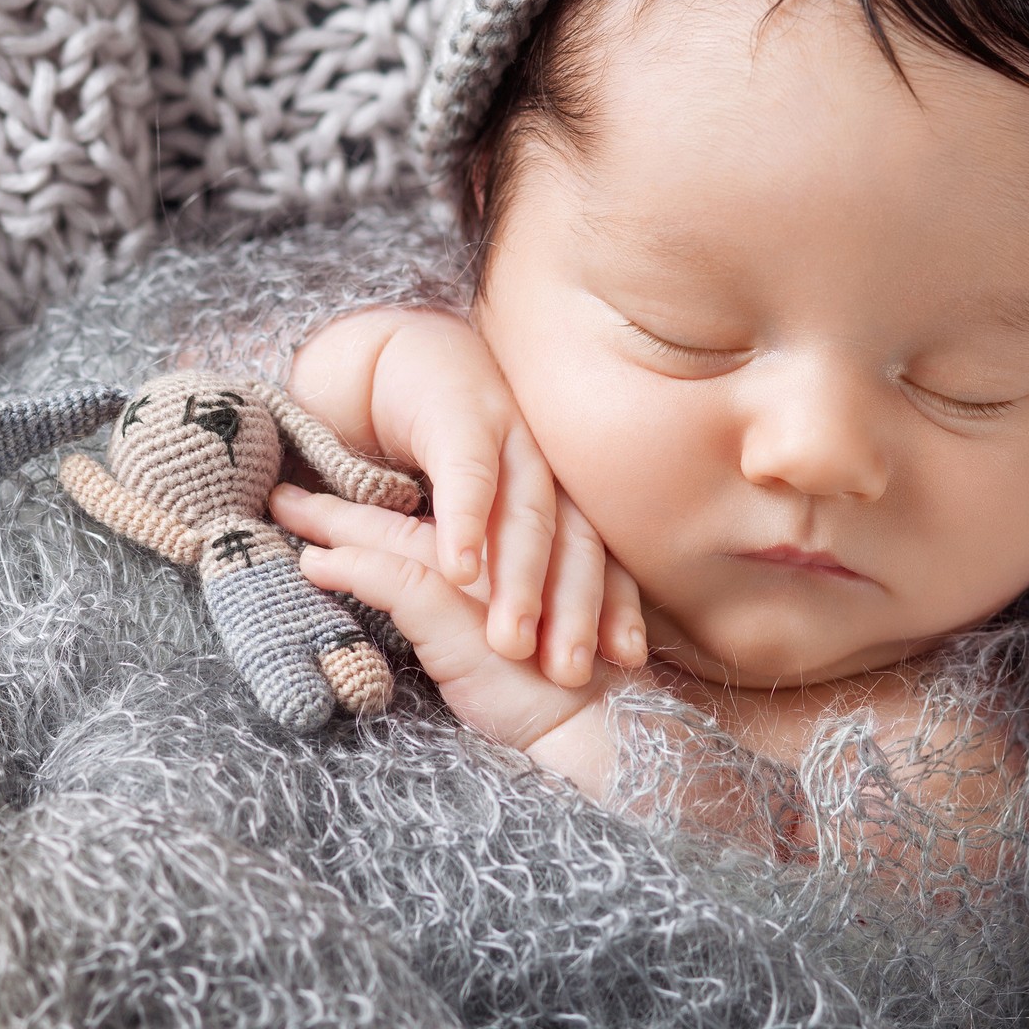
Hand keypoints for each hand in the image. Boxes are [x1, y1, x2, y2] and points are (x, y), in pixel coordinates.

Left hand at [271, 481, 632, 798]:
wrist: (591, 725)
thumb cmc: (544, 691)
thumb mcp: (490, 644)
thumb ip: (452, 612)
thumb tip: (402, 601)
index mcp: (492, 554)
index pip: (417, 521)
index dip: (367, 506)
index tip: (317, 494)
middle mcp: (484, 554)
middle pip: (396, 517)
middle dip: (335, 503)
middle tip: (281, 489)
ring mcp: (473, 580)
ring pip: (391, 537)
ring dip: (333, 524)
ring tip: (284, 511)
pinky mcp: (460, 614)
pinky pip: (396, 579)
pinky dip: (352, 568)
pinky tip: (313, 562)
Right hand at [287, 308, 648, 686]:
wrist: (404, 356)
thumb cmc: (452, 448)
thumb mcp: (497, 507)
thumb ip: (525, 557)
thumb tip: (563, 639)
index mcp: (566, 488)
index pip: (602, 554)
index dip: (614, 607)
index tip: (624, 661)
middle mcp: (550, 462)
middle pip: (574, 542)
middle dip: (574, 610)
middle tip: (568, 673)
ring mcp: (510, 434)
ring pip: (526, 514)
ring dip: (520, 581)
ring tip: (511, 642)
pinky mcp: (457, 415)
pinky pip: (465, 474)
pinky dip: (464, 523)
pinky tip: (458, 570)